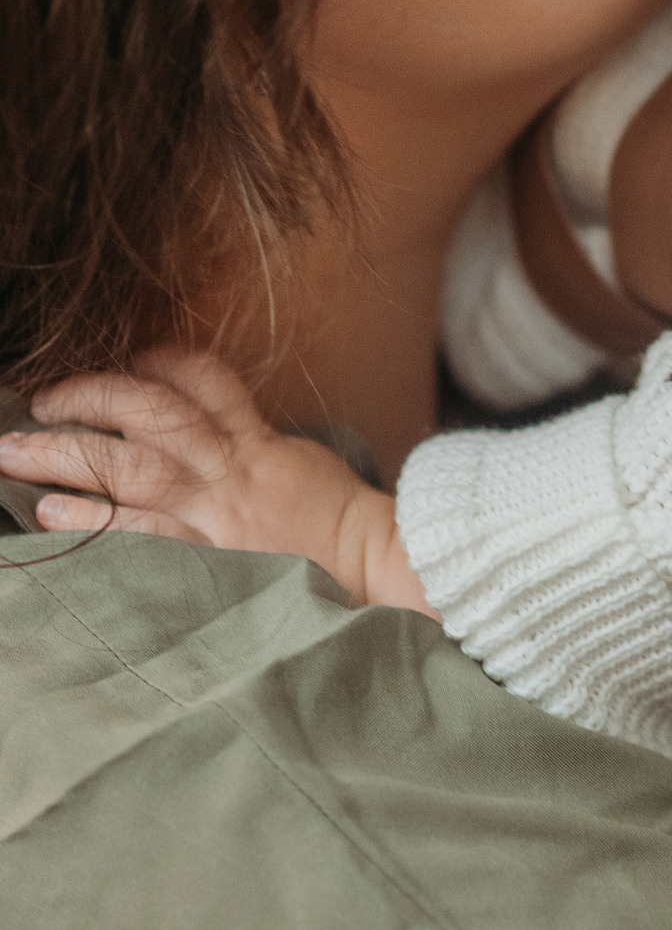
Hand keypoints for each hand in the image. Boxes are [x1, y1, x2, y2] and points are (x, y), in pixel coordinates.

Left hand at [0, 348, 433, 616]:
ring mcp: (218, 515)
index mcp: (257, 444)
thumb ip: (250, 444)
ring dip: (69, 456)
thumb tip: (202, 430)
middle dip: (89, 398)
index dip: (161, 360)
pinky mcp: (210, 559)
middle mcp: (232, 470)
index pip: (206, 382)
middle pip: (152, 415)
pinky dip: (92, 522)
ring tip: (17, 453)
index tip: (127, 357)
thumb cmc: (336, 526)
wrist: (377, 572)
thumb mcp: (299, 466)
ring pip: (133, 467)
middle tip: (40, 401)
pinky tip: (51, 514)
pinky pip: (140, 534)